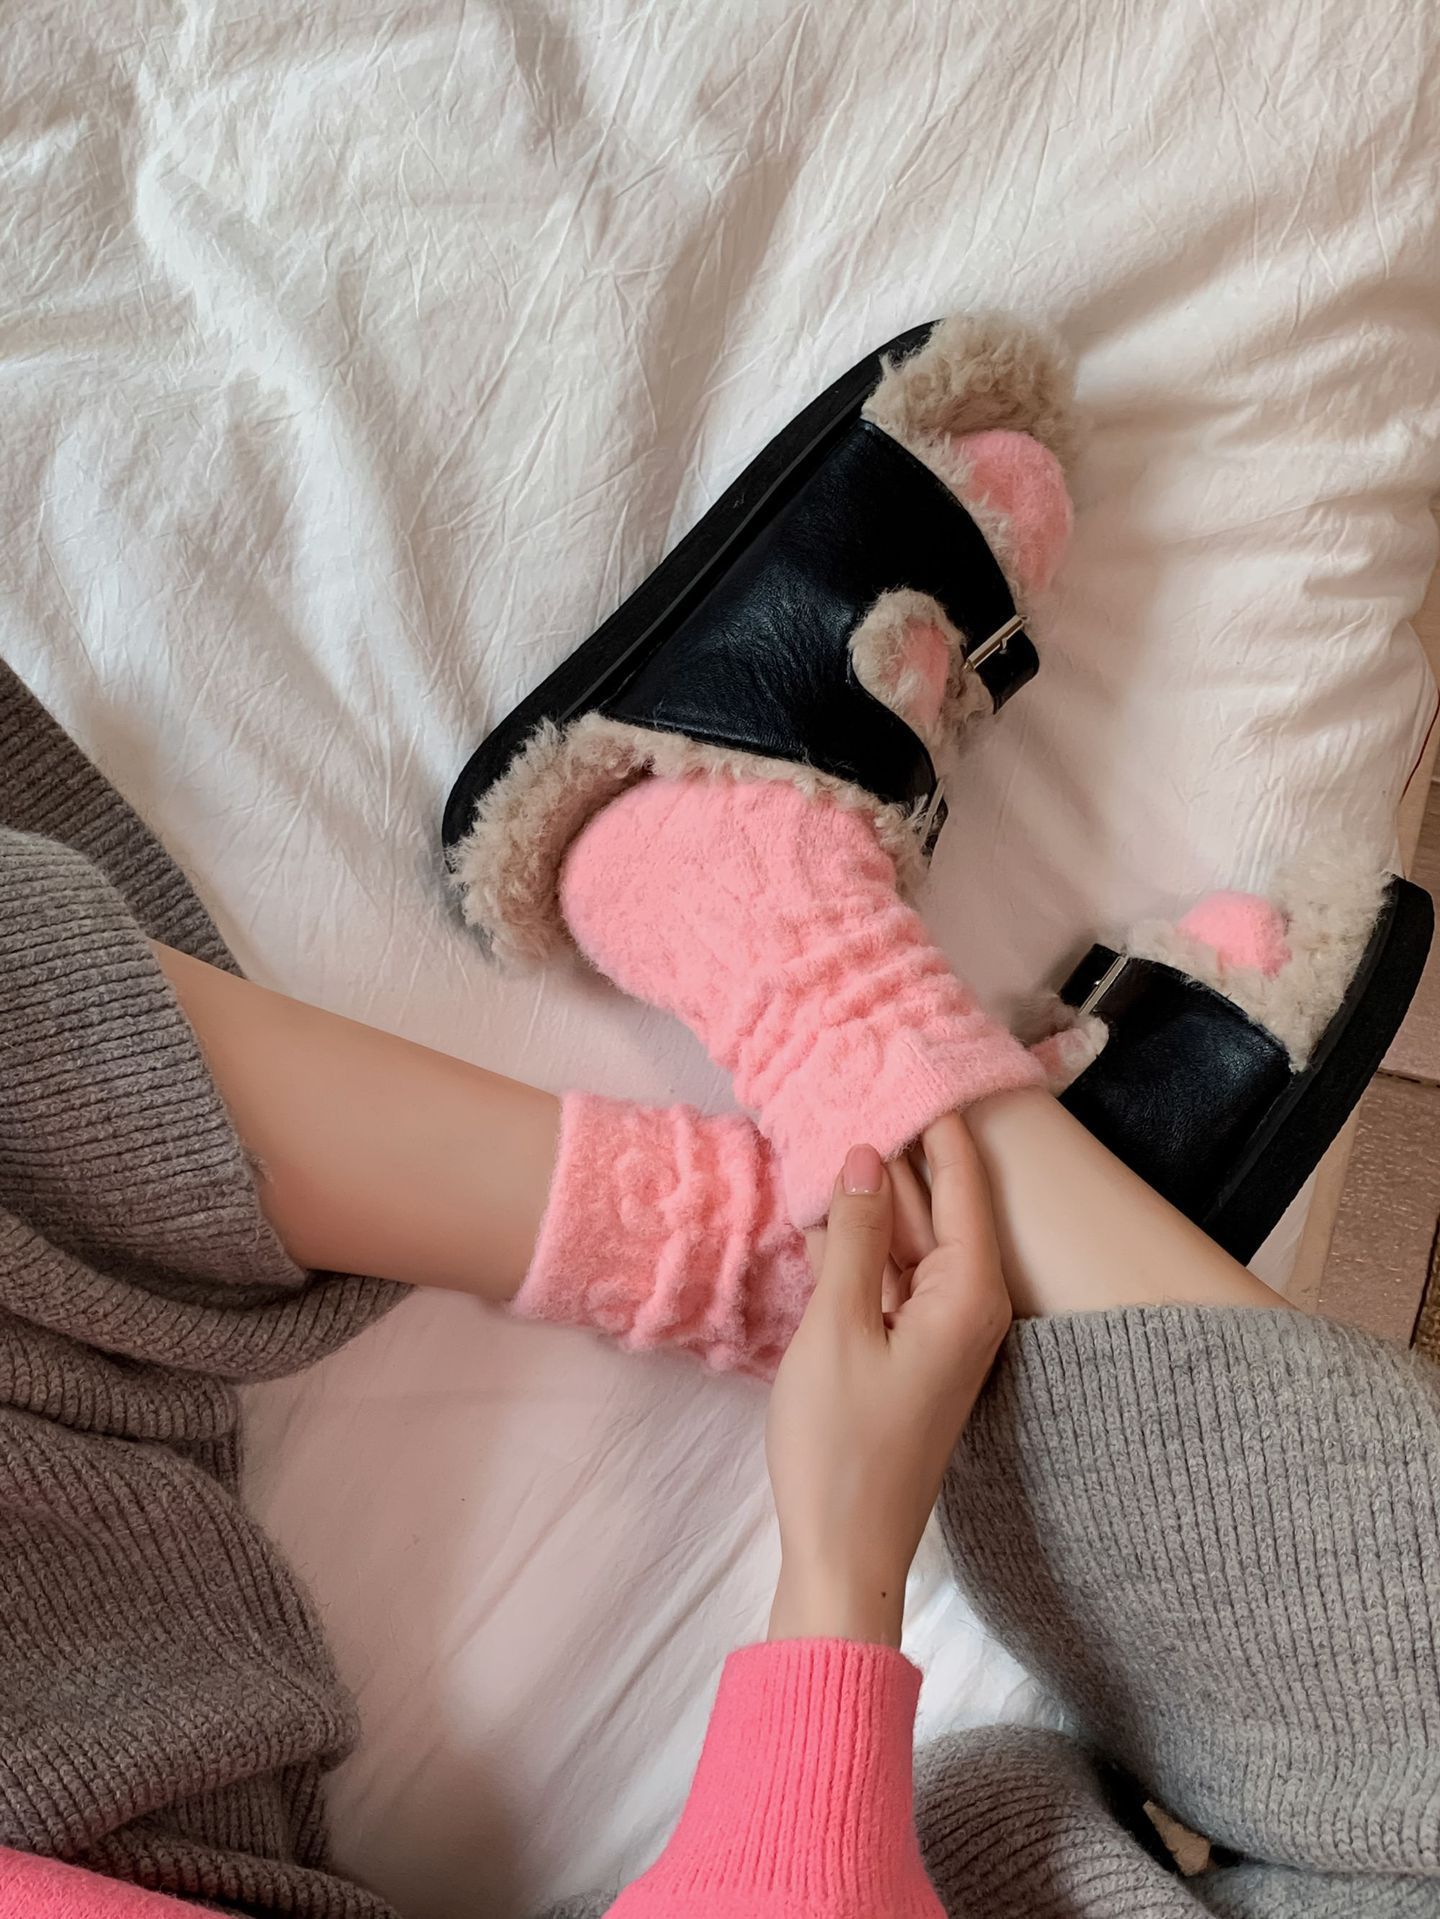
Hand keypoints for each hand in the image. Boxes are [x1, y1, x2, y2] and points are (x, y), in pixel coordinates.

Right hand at [766, 1115, 1010, 1647]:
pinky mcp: (909, 1356)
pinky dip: (860, 1248)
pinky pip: (890, 1280)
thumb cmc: (842, 1444)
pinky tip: (820, 1214)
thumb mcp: (839, 1326)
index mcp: (970, 1296)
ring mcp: (939, 1335)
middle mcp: (968, 1308)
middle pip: (938, 1207)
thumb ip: (858, 1236)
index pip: (963, 1182)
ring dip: (873, 1198)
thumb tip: (870, 1155)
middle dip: (900, 1152)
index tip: (914, 1060)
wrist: (842, 1552)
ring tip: (831, 1130)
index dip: (939, 1122)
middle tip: (861, 1080)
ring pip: (909, 1242)